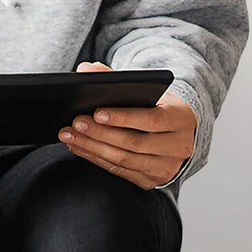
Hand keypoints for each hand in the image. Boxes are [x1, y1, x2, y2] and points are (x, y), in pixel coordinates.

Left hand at [58, 60, 197, 189]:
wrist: (178, 134)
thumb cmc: (158, 107)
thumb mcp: (147, 90)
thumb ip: (116, 78)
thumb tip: (84, 70)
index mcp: (181, 118)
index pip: (151, 119)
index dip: (123, 117)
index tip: (96, 113)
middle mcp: (177, 146)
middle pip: (134, 143)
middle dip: (100, 133)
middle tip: (75, 124)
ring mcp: (165, 167)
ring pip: (124, 160)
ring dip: (93, 148)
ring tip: (70, 136)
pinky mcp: (151, 180)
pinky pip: (119, 171)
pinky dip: (96, 159)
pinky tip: (80, 147)